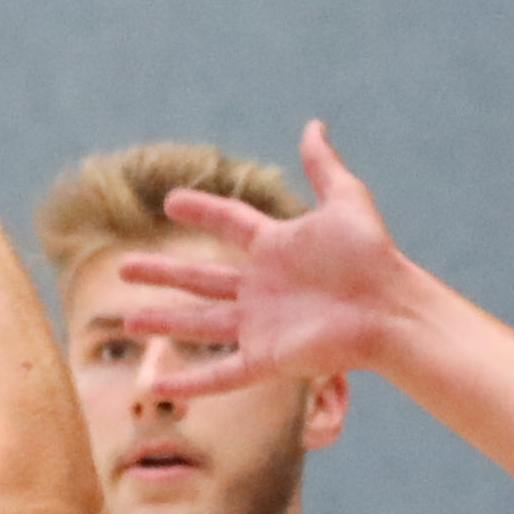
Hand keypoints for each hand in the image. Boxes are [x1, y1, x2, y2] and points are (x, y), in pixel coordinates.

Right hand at [111, 119, 409, 398]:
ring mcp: (262, 326)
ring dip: (164, 323)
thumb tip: (313, 125)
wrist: (390, 309)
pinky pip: (221, 375)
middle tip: (123, 267)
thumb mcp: (345, 202)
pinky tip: (159, 387)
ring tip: (127, 321)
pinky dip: (190, 383)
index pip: (230, 223)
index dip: (202, 210)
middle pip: (201, 279)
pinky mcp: (267, 360)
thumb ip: (324, 167)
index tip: (170, 202)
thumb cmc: (371, 258)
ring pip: (200, 325)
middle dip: (163, 272)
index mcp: (277, 248)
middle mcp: (263, 289)